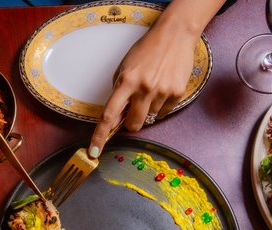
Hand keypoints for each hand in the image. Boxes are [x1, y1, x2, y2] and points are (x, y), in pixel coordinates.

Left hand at [88, 0, 225, 157]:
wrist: (175, 35)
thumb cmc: (146, 51)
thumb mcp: (124, 68)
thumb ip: (118, 92)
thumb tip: (115, 118)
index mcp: (126, 82)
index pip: (108, 115)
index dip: (99, 136)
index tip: (94, 151)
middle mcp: (144, 89)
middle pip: (133, 125)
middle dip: (131, 121)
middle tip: (134, 107)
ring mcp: (162, 92)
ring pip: (150, 118)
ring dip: (147, 109)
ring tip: (152, 87)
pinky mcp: (177, 93)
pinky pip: (164, 112)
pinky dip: (161, 105)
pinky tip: (162, 87)